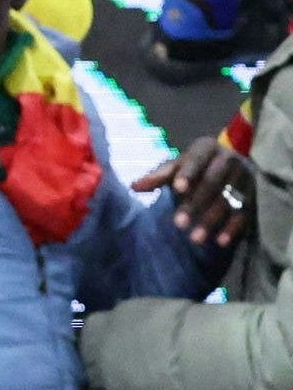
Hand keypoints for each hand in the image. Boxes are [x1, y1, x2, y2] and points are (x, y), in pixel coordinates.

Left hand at [139, 133, 258, 250]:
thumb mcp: (177, 167)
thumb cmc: (196, 166)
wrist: (231, 166)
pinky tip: (220, 242)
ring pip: (229, 201)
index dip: (188, 174)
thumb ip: (158, 177)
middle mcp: (230, 159)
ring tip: (194, 239)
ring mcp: (246, 177)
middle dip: (195, 204)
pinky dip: (233, 228)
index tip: (177, 189)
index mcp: (208, 147)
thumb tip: (134, 186)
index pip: (197, 160)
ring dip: (212, 220)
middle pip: (212, 183)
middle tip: (178, 224)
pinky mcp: (256, 196)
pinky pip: (246, 213)